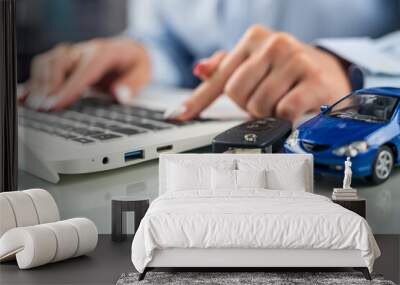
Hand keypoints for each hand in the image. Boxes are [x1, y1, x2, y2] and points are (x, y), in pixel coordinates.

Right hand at [21, 38, 150, 110]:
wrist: (130, 51)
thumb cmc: (135, 64)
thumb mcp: (143, 73)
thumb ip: (133, 84)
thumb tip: (120, 96)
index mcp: (104, 53)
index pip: (83, 70)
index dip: (68, 88)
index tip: (56, 104)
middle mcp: (84, 51)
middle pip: (59, 62)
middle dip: (49, 86)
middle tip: (43, 108)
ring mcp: (73, 55)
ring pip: (47, 62)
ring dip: (39, 83)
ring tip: (35, 105)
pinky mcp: (65, 62)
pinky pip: (44, 68)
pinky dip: (34, 81)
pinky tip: (24, 96)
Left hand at [178, 25, 350, 121]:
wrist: (328, 73)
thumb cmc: (285, 73)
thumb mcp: (254, 66)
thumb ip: (226, 68)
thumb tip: (199, 69)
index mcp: (253, 38)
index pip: (219, 76)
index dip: (198, 100)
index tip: (179, 115)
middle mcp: (274, 43)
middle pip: (237, 93)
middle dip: (248, 106)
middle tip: (264, 101)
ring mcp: (295, 59)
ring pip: (259, 105)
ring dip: (268, 113)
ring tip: (280, 102)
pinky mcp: (314, 79)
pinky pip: (284, 111)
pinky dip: (285, 117)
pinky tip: (294, 108)